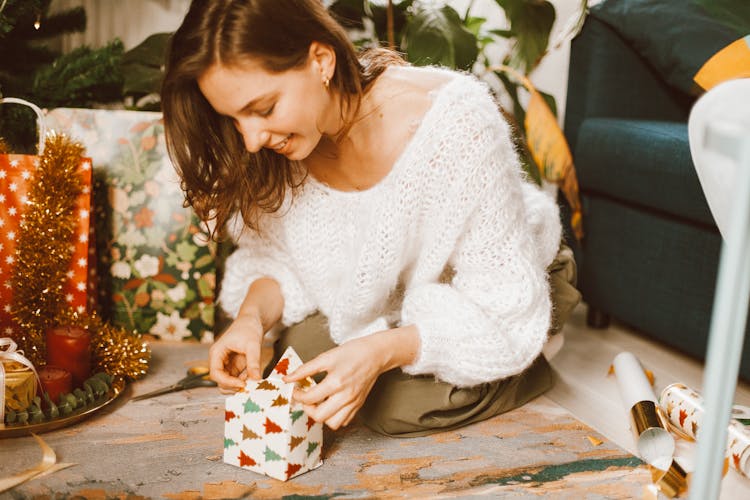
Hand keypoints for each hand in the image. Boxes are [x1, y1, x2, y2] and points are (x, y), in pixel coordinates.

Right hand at [209, 314, 264, 391]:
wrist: (252, 322)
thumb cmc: (249, 329)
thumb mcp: (253, 344)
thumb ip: (254, 361)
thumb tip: (256, 378)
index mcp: (217, 353)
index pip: (215, 374)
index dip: (227, 382)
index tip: (242, 384)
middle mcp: (219, 361)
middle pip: (220, 382)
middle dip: (233, 386)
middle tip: (248, 385)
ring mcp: (227, 365)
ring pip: (228, 383)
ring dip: (239, 385)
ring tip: (251, 377)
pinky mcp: (235, 367)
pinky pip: (237, 379)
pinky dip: (244, 380)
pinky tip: (253, 373)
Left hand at [283, 325, 418, 429]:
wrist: (375, 354)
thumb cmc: (352, 352)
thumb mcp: (326, 357)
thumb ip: (305, 369)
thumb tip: (288, 378)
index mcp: (336, 382)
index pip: (309, 398)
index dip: (297, 394)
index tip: (295, 388)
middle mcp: (345, 396)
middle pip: (319, 416)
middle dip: (307, 408)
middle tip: (305, 398)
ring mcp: (353, 403)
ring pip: (332, 424)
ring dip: (322, 416)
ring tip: (318, 403)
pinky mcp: (358, 405)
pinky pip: (344, 421)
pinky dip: (334, 417)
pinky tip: (330, 405)